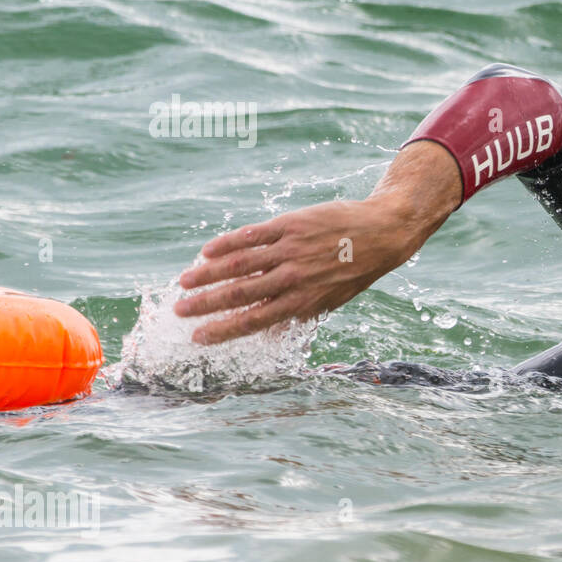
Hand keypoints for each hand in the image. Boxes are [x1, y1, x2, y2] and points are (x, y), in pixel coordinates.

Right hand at [174, 141, 460, 343]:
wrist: (382, 232)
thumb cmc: (355, 271)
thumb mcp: (331, 300)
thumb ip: (298, 313)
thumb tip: (267, 332)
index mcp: (304, 302)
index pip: (255, 320)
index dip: (223, 330)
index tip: (198, 336)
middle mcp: (294, 277)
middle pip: (240, 293)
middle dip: (206, 304)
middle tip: (180, 311)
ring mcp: (291, 249)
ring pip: (239, 263)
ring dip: (207, 274)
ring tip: (184, 283)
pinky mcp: (291, 225)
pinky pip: (251, 235)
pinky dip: (227, 244)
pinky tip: (207, 252)